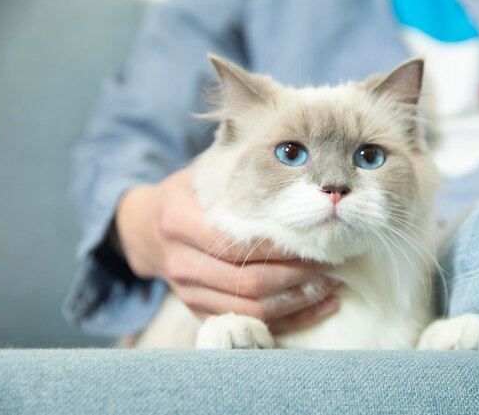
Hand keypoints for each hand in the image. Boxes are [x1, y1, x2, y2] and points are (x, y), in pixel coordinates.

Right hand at [115, 167, 340, 332]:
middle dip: (298, 275)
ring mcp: (187, 290)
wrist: (145, 228)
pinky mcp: (197, 310)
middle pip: (248, 280)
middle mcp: (179, 260)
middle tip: (333, 261)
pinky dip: (288, 319)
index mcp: (179, 219)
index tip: (317, 238)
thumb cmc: (188, 194)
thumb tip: (295, 157)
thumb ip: (240, 170)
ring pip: (251, 307)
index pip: (237, 242)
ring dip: (299, 301)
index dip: (281, 246)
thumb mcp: (204, 173)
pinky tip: (318, 305)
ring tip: (332, 285)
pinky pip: (248, 322)